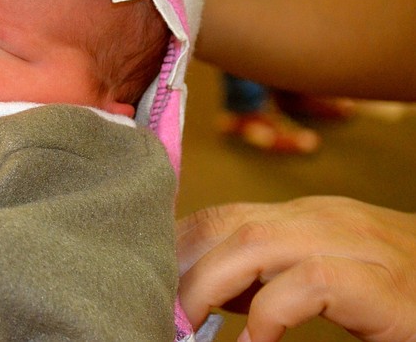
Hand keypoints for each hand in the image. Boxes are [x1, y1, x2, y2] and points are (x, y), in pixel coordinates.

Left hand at [177, 196, 415, 341]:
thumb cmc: (400, 294)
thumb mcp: (325, 275)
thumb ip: (268, 279)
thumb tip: (209, 295)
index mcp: (306, 218)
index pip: (222, 216)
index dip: (179, 247)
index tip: (153, 281)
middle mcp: (326, 220)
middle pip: (228, 225)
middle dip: (183, 265)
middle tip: (162, 310)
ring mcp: (358, 246)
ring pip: (257, 243)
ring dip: (210, 283)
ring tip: (189, 323)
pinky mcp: (386, 286)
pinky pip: (313, 282)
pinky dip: (273, 311)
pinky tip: (256, 341)